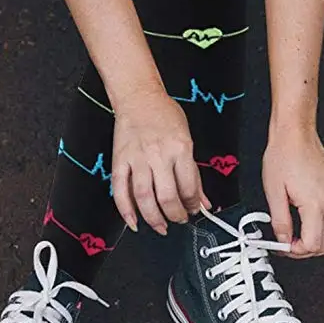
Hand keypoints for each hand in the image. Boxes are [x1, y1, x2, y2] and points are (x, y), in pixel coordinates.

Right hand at [111, 89, 210, 234]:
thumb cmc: (164, 114)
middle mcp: (159, 154)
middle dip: (176, 215)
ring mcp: (137, 158)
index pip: (189, 187)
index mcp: (180, 148)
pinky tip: (133, 221)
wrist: (139, 96)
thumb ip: (194, 173)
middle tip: (179, 219)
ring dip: (153, 218)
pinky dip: (125, 210)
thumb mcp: (187, 139)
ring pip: (144, 197)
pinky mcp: (120, 160)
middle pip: (167, 196)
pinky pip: (120, 189)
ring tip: (161, 226)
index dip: (193, 205)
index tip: (194, 209)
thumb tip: (203, 200)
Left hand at [262, 125, 323, 257]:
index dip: (296, 251)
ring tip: (307, 241)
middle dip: (308, 249)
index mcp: (315, 204)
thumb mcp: (273, 192)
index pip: (313, 244)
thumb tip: (282, 239)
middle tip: (291, 245)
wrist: (295, 135)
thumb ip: (279, 221)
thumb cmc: (284, 155)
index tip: (285, 247)